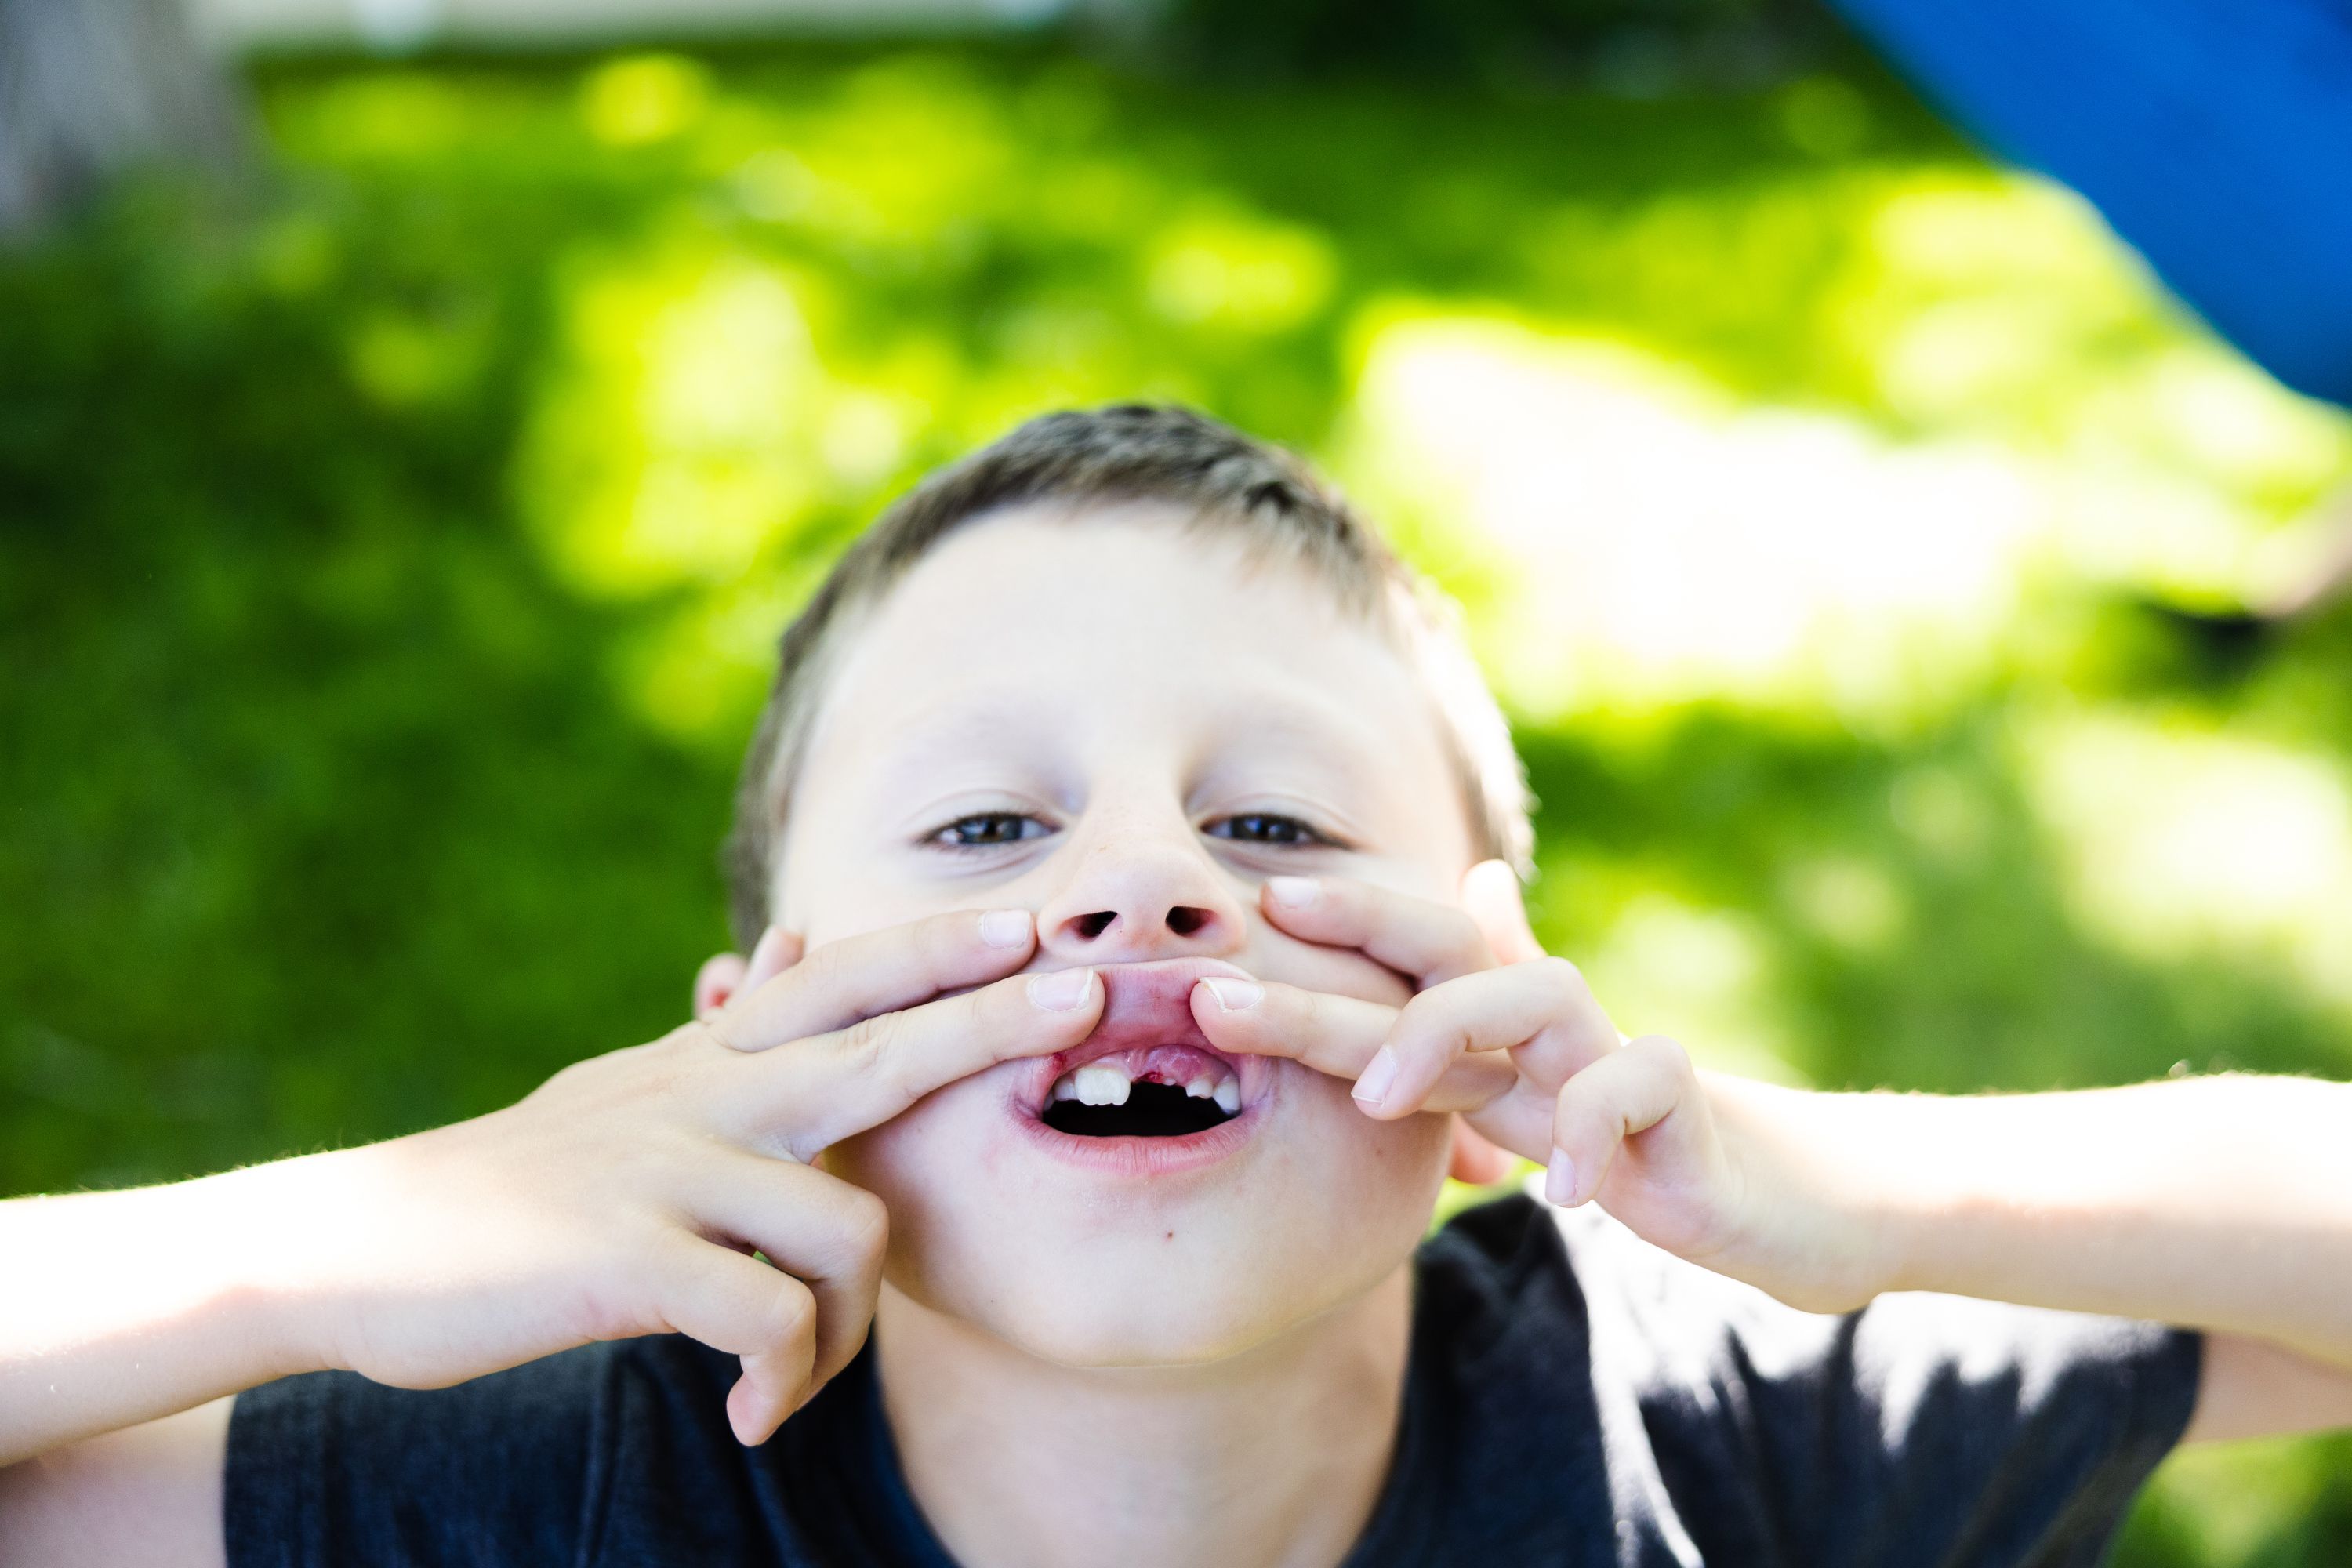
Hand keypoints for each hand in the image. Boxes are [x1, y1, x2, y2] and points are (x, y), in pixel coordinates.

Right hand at [274, 910, 1101, 1444]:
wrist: (356, 1245)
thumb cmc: (516, 1184)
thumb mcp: (626, 1086)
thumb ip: (719, 1035)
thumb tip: (785, 942)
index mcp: (701, 1062)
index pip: (839, 983)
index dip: (939, 950)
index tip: (1035, 920)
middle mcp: (695, 1096)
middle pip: (873, 1045)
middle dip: (990, 1020)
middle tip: (1087, 1000)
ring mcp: (662, 1171)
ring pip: (844, 1224)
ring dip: (851, 1324)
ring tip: (798, 1381)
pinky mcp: (625, 1258)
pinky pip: (766, 1318)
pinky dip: (786, 1376)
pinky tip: (754, 1416)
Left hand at [1191, 867, 1887, 1312]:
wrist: (1783, 1198)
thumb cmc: (1640, 1137)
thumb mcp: (1546, 1079)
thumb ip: (1496, 988)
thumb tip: (1470, 879)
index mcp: (1505, 1032)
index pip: (1416, 956)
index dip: (1342, 927)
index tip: (1250, 917)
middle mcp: (1553, 1028)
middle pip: (1439, 970)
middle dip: (1326, 982)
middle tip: (1220, 1004)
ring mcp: (1618, 1059)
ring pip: (1535, 993)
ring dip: (1445, 1033)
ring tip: (1377, 1101)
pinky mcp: (1689, 1110)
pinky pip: (1636, 1088)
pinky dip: (1595, 1130)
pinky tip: (1568, 1193)